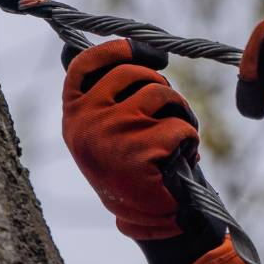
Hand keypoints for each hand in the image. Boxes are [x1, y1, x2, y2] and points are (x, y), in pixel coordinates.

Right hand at [62, 39, 203, 239]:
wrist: (144, 218)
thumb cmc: (126, 168)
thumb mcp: (98, 129)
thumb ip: (93, 93)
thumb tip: (72, 44)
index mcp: (73, 114)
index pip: (86, 64)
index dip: (117, 50)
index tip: (145, 51)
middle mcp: (87, 120)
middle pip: (134, 74)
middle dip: (161, 86)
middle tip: (169, 109)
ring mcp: (113, 132)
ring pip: (161, 94)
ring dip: (180, 111)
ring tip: (180, 135)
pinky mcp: (141, 148)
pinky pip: (180, 124)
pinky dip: (190, 137)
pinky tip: (184, 155)